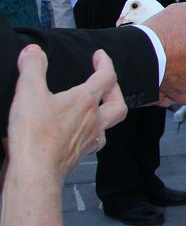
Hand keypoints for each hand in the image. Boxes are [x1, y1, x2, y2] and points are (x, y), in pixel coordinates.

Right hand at [7, 45, 126, 181]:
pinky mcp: (76, 157)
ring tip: (95, 110)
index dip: (105, 63)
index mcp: (85, 101)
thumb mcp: (29, 92)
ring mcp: (87, 141)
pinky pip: (91, 144)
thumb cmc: (35, 135)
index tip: (100, 56)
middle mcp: (93, 121)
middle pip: (117, 104)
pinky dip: (89, 136)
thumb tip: (33, 51)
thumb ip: (32, 68)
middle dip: (115, 90)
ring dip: (104, 116)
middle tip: (106, 84)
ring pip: (107, 127)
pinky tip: (78, 136)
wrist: (35, 174)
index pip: (107, 77)